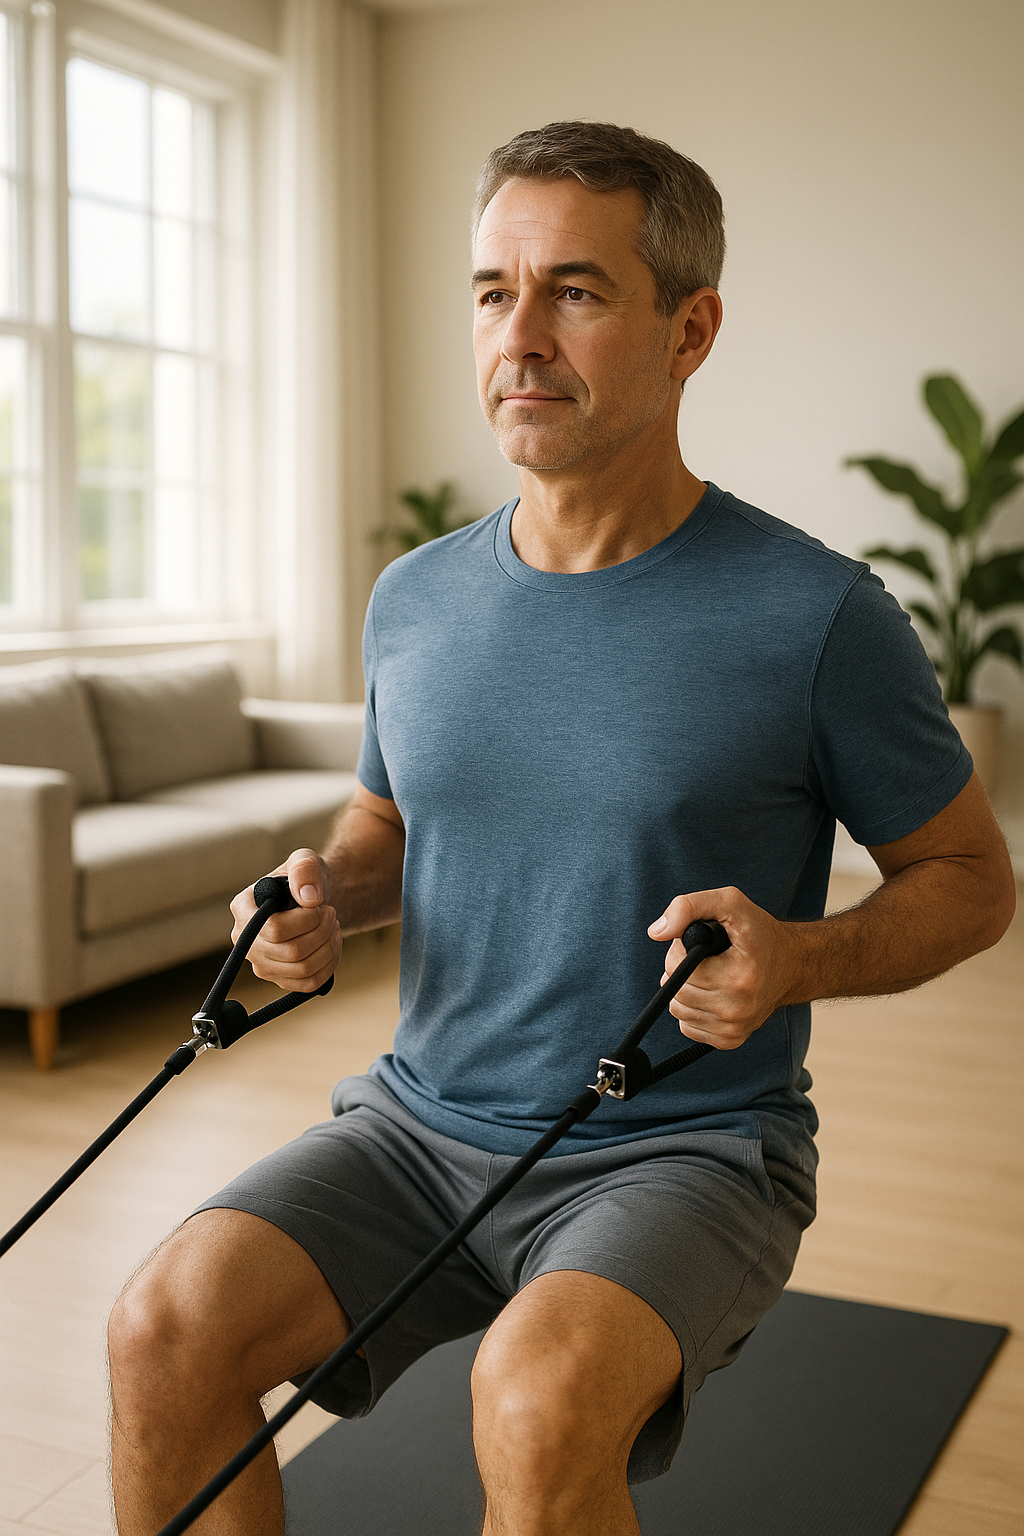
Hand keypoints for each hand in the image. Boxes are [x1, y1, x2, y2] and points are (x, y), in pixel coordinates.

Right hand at [230, 848, 341, 992]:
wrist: (312, 900)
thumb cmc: (304, 879)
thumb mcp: (305, 861)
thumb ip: (305, 870)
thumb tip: (309, 898)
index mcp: (243, 908)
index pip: (273, 928)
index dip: (305, 921)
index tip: (319, 906)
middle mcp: (245, 939)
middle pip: (291, 951)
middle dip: (322, 932)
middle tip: (331, 914)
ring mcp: (259, 962)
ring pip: (302, 968)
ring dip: (328, 947)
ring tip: (333, 927)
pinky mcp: (277, 978)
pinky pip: (308, 983)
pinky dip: (328, 965)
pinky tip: (332, 945)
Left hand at [647, 886, 800, 1049]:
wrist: (792, 965)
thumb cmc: (759, 933)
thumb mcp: (729, 902)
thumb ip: (688, 907)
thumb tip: (656, 932)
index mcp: (738, 977)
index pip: (677, 967)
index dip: (681, 949)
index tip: (702, 943)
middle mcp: (737, 1009)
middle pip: (675, 990)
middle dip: (681, 969)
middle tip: (705, 958)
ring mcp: (734, 1028)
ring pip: (678, 1009)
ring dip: (685, 989)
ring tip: (709, 974)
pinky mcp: (729, 1040)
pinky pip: (687, 1025)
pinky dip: (693, 1008)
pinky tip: (713, 993)